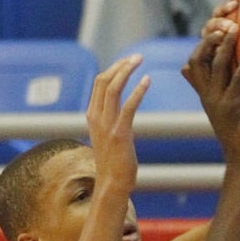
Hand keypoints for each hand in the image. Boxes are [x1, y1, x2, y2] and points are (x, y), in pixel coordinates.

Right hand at [86, 55, 149, 195]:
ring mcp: (106, 125)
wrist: (112, 183)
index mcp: (92, 115)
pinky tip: (147, 80)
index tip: (128, 62)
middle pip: (103, 81)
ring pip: (112, 88)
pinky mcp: (120, 133)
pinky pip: (128, 106)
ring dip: (126, 71)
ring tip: (140, 61)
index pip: (99, 84)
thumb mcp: (106, 136)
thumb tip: (118, 111)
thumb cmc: (114, 162)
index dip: (113, 69)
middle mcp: (96, 117)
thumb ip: (109, 121)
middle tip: (136, 57)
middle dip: (120, 65)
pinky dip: (138, 91)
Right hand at [181, 20, 239, 163]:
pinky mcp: (231, 108)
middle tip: (224, 23)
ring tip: (236, 28)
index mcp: (204, 92)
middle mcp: (206, 94)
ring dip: (225, 45)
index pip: (194, 61)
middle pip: (198, 59)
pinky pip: (236, 81)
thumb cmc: (238, 131)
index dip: (202, 43)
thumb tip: (209, 71)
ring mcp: (217, 101)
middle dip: (209, 39)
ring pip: (216, 66)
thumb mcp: (226, 106)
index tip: (215, 27)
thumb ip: (220, 87)